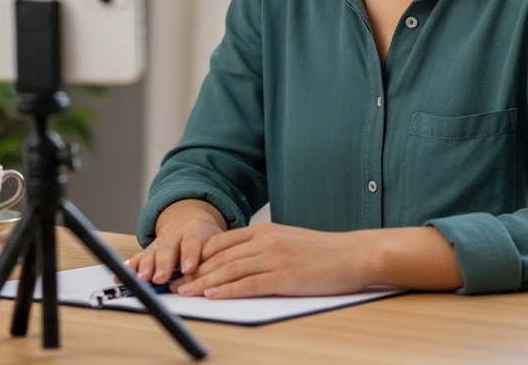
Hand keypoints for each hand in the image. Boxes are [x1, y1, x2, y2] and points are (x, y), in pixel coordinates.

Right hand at [124, 199, 225, 287]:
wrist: (191, 222)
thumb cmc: (207, 240)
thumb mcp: (217, 244)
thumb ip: (215, 258)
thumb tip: (217, 278)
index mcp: (194, 232)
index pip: (192, 243)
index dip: (190, 256)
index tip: (189, 269)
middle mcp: (174, 236)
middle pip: (167, 250)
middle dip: (163, 265)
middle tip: (160, 279)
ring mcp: (159, 243)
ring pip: (151, 253)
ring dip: (146, 267)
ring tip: (143, 279)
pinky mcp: (149, 250)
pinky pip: (137, 258)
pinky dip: (130, 267)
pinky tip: (121, 275)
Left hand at [174, 222, 374, 298]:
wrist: (354, 254)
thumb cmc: (323, 252)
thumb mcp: (287, 241)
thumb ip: (263, 248)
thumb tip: (238, 262)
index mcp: (264, 231)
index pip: (220, 243)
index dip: (196, 256)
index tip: (179, 268)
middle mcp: (265, 241)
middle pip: (220, 258)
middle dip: (192, 272)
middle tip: (173, 284)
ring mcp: (274, 258)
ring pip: (229, 271)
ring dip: (202, 283)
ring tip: (184, 292)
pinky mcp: (285, 277)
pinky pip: (249, 285)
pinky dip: (227, 290)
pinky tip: (212, 296)